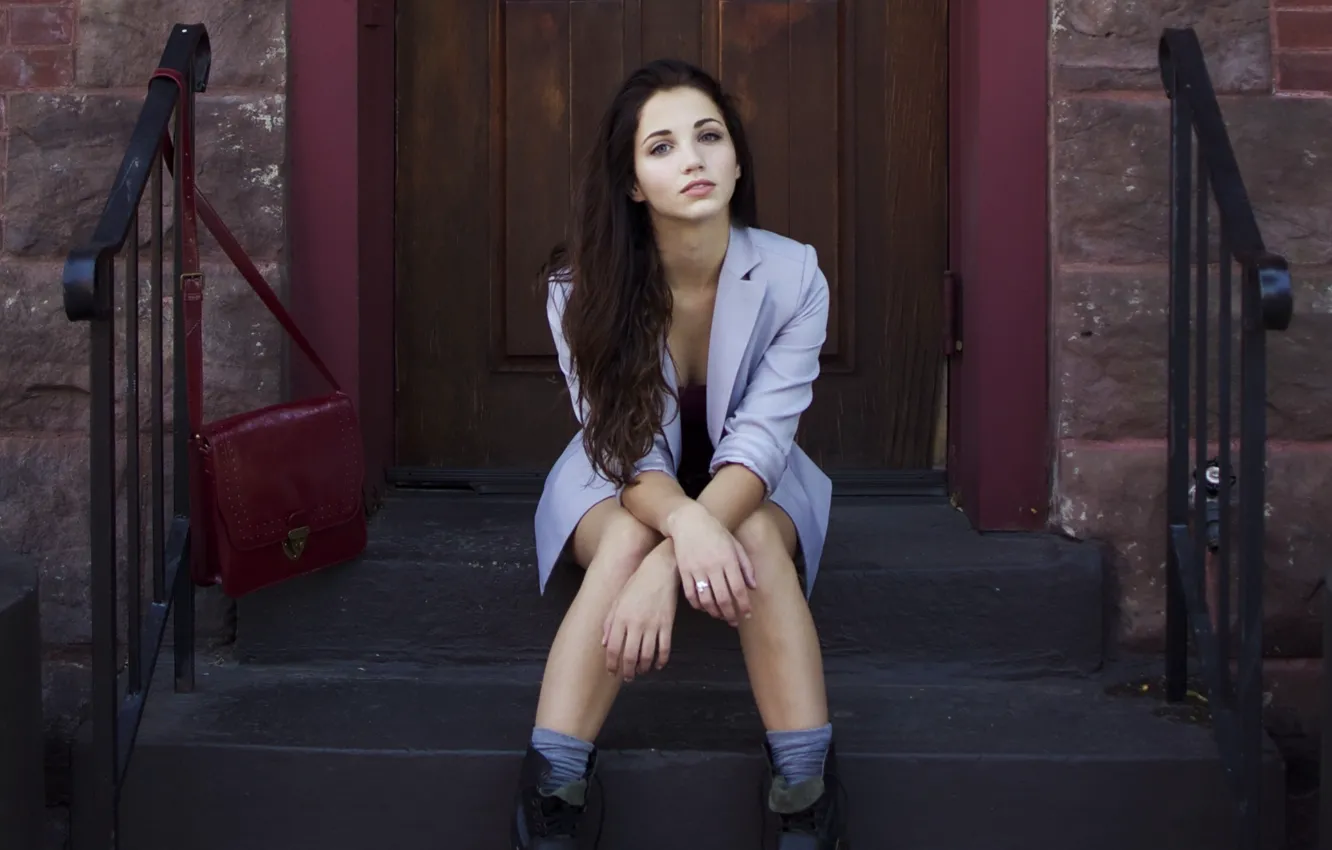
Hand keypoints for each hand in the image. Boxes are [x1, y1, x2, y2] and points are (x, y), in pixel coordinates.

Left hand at [602, 541, 678, 680]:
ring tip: (641, 671)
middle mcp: (635, 625)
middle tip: (628, 677)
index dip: (612, 663)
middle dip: (628, 671)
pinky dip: (661, 660)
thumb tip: (604, 644)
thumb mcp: (618, 601)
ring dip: (643, 668)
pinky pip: (664, 649)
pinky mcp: (667, 625)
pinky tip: (658, 665)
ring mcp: (652, 626)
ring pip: (647, 656)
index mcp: (620, 618)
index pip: (613, 648)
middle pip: (630, 656)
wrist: (660, 572)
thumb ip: (610, 623)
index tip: (612, 672)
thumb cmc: (636, 585)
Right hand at [666, 501, 755, 625]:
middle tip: (734, 621)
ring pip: (706, 600)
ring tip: (720, 616)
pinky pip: (691, 595)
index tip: (747, 615)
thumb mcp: (735, 545)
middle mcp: (713, 566)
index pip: (738, 588)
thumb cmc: (716, 532)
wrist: (689, 521)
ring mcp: (697, 569)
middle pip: (723, 598)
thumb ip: (746, 566)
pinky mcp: (684, 571)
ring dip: (714, 612)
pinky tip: (704, 607)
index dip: (744, 605)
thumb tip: (753, 586)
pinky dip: (698, 605)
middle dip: (730, 614)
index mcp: (728, 559)